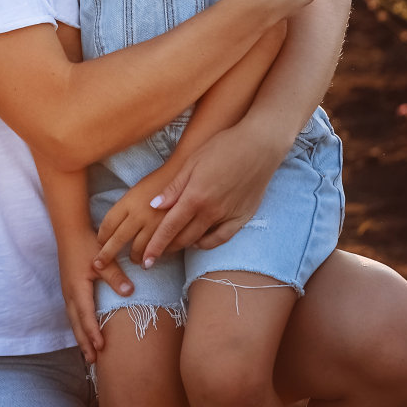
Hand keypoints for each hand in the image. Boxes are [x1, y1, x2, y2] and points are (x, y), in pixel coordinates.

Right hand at [57, 224, 134, 363]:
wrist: (69, 232)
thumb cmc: (86, 244)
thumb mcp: (102, 258)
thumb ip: (115, 276)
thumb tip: (130, 292)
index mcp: (77, 287)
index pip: (85, 314)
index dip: (93, 331)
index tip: (100, 346)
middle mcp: (69, 293)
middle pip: (76, 323)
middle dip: (84, 342)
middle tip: (93, 361)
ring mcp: (67, 292)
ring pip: (73, 320)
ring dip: (80, 337)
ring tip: (89, 354)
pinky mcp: (69, 290)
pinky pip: (72, 314)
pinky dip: (78, 327)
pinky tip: (84, 333)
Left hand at [92, 167, 174, 269]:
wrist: (189, 171)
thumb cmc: (163, 176)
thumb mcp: (140, 186)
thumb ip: (128, 204)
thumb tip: (119, 221)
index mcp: (129, 201)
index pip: (108, 223)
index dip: (102, 235)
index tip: (99, 242)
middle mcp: (139, 214)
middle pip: (118, 239)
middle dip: (107, 254)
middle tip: (99, 265)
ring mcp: (155, 224)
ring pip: (139, 248)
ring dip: (136, 257)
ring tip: (136, 261)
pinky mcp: (171, 230)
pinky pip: (159, 248)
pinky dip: (156, 254)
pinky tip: (155, 255)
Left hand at [138, 121, 283, 262]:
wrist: (260, 146)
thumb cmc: (223, 147)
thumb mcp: (192, 162)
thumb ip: (173, 187)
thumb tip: (154, 206)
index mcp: (194, 196)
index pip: (169, 228)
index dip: (155, 246)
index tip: (146, 261)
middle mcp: (211, 211)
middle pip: (183, 238)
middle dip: (166, 249)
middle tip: (154, 254)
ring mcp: (228, 216)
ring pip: (201, 240)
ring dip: (184, 246)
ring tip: (172, 247)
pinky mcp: (243, 217)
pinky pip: (222, 238)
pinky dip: (207, 243)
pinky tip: (199, 241)